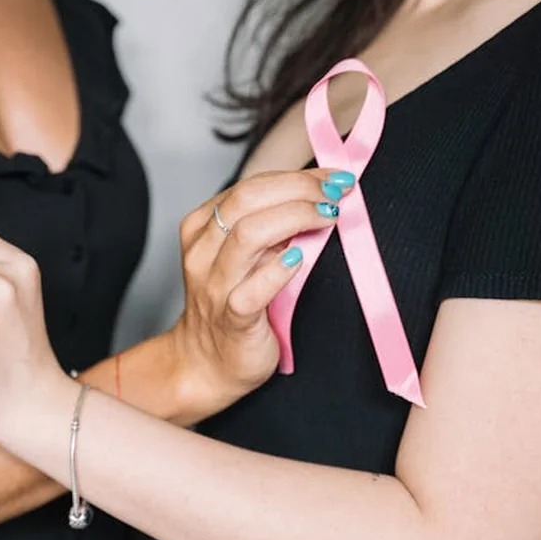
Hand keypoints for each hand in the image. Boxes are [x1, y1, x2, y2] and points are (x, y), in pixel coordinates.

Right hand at [170, 169, 354, 416]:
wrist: (209, 363)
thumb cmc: (233, 304)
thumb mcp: (246, 256)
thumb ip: (271, 226)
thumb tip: (321, 194)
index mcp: (203, 227)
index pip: (250, 185)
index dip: (297, 176)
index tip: (334, 177)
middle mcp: (204, 252)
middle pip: (247, 199)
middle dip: (299, 189)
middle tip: (337, 193)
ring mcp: (214, 286)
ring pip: (248, 234)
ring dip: (296, 217)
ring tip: (329, 217)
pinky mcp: (232, 319)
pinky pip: (251, 291)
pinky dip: (278, 270)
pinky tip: (300, 259)